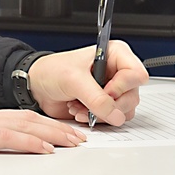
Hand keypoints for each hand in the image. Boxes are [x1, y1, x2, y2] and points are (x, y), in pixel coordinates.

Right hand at [0, 106, 86, 165]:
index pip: (20, 117)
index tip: (63, 131)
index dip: (44, 123)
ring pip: (25, 125)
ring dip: (52, 133)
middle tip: (79, 136)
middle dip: (56, 127)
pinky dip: (30, 142)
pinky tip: (45, 148)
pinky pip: (8, 138)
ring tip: (72, 141)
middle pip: (28, 118)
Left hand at [27, 40, 148, 125]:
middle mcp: (118, 72)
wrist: (37, 86)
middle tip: (90, 103)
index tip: (104, 90)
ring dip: (101, 114)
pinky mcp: (106, 105)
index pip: (136, 74)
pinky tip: (80, 111)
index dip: (122, 87)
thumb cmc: (52, 71)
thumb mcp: (74, 80)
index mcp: (115, 55)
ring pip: (125, 111)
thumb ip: (96, 98)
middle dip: (109, 105)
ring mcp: (113, 90)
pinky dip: (97, 119)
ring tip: (80, 106)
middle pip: (133, 96)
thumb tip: (116, 115)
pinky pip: (113, 119)